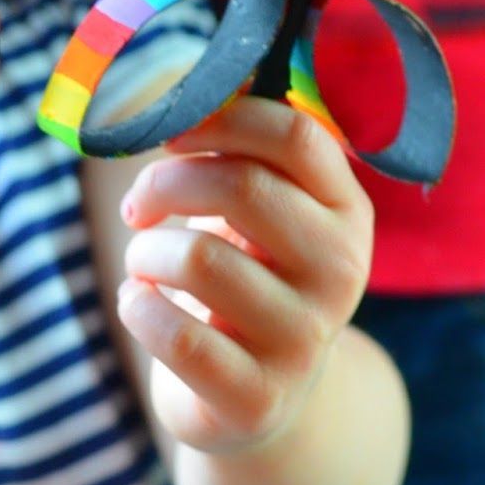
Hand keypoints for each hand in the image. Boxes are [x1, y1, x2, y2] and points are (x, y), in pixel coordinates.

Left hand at [116, 97, 372, 456]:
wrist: (261, 397)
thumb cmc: (248, 272)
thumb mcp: (263, 209)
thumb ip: (239, 150)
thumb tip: (186, 86)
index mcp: (346, 209)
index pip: (296, 136)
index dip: (222, 118)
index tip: (170, 133)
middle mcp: (341, 270)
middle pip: (242, 186)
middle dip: (166, 182)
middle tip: (139, 203)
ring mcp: (304, 338)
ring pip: (199, 257)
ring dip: (146, 250)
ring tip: (144, 261)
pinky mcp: (258, 397)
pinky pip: (177, 334)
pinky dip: (138, 305)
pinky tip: (139, 301)